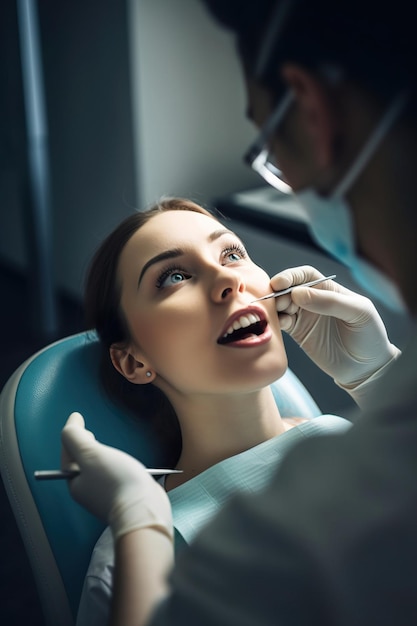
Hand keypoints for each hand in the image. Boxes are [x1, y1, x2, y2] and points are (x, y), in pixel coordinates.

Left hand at [61, 412, 172, 541]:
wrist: (143, 511)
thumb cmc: (115, 482)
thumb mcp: (90, 454)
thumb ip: (76, 437)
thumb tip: (72, 419)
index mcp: (76, 483)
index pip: (68, 456)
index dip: (74, 439)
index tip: (85, 427)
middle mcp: (89, 491)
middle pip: (84, 463)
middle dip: (88, 448)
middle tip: (93, 437)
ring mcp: (107, 496)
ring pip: (102, 469)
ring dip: (107, 457)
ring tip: (112, 451)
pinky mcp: (125, 497)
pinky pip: (118, 477)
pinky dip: (121, 467)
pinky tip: (130, 465)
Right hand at [271, 266, 400, 406]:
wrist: (367, 368)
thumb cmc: (369, 335)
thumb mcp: (358, 313)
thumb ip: (330, 302)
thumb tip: (297, 293)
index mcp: (329, 290)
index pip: (305, 276)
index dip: (291, 276)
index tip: (279, 283)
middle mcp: (314, 300)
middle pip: (288, 289)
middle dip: (278, 293)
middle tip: (276, 303)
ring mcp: (304, 317)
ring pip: (282, 305)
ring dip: (274, 307)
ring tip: (275, 315)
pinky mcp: (298, 333)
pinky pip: (282, 323)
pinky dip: (276, 322)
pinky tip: (279, 325)